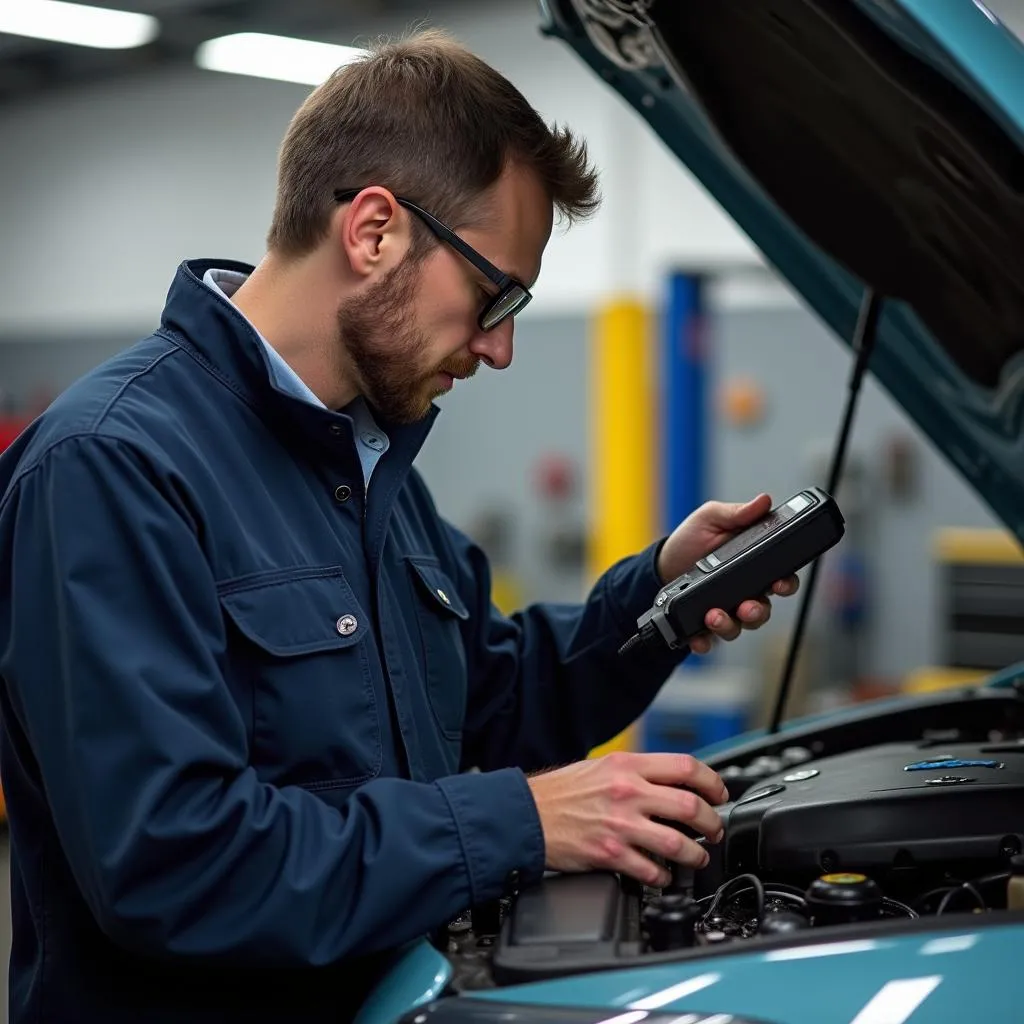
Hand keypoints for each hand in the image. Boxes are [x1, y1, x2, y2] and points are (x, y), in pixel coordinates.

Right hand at [526, 751, 728, 887]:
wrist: (526, 814)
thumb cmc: (561, 792)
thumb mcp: (601, 766)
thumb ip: (637, 772)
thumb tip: (673, 784)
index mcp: (627, 765)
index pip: (686, 767)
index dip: (712, 782)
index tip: (719, 794)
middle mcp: (627, 792)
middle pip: (691, 806)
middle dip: (713, 823)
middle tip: (715, 831)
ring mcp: (621, 824)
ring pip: (678, 843)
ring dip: (696, 855)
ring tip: (697, 858)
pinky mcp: (610, 853)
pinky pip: (651, 870)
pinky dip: (664, 876)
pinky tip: (663, 875)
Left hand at [657, 493, 799, 654]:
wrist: (662, 562)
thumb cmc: (692, 539)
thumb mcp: (712, 518)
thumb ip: (737, 513)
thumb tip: (764, 501)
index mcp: (754, 566)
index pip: (781, 578)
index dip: (786, 583)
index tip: (780, 583)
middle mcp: (745, 592)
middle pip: (763, 609)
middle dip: (758, 612)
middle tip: (747, 607)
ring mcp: (727, 610)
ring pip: (740, 626)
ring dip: (730, 625)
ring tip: (714, 616)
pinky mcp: (704, 625)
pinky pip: (711, 640)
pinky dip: (705, 642)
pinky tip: (698, 638)